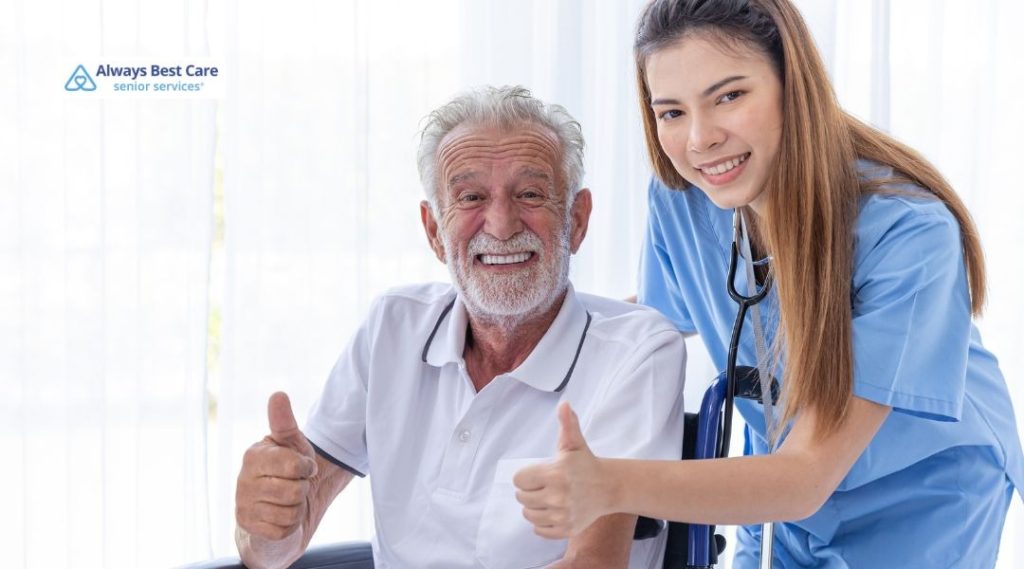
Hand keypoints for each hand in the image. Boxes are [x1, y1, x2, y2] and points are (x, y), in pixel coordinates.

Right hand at [236, 392, 318, 540]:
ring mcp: (243, 505)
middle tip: (293, 486)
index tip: (301, 467)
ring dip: (297, 508)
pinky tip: (280, 518)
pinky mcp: (248, 529)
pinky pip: (284, 530)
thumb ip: (285, 423)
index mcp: (254, 455)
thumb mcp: (291, 445)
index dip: (307, 468)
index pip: (295, 464)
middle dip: (302, 489)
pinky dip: (290, 526)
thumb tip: (277, 394)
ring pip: (291, 511)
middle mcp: (243, 479)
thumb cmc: (287, 472)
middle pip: (295, 490)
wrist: (276, 509)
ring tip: (286, 501)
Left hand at [513, 403, 614, 538]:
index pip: (519, 480)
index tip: (537, 474)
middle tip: (542, 485)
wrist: (608, 488)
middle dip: (528, 491)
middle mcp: (558, 496)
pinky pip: (539, 530)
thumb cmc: (585, 464)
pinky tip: (551, 511)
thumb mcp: (575, 443)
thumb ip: (567, 424)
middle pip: (522, 498)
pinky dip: (541, 523)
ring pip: (528, 515)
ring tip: (546, 498)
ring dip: (533, 507)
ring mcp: (562, 515)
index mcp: (556, 473)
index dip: (525, 476)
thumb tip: (564, 404)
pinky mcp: (566, 529)